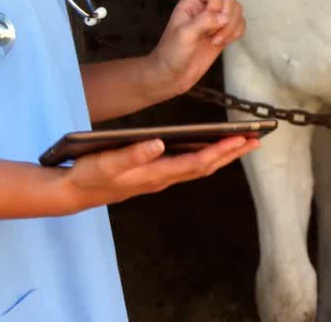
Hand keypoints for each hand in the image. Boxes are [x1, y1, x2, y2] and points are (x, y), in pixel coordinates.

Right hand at [63, 136, 260, 210]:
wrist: (73, 192)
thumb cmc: (88, 175)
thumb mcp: (105, 164)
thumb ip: (131, 154)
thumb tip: (158, 142)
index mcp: (156, 174)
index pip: (197, 162)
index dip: (221, 150)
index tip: (242, 138)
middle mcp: (162, 178)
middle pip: (206, 166)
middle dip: (231, 152)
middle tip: (257, 139)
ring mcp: (159, 177)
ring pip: (199, 166)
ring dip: (222, 154)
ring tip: (242, 141)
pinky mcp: (154, 174)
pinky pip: (188, 164)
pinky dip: (205, 154)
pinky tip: (210, 146)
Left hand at [149, 0, 245, 96]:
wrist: (172, 76)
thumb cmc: (172, 53)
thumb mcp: (184, 35)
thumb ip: (204, 21)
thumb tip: (225, 17)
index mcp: (193, 2)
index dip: (217, 1)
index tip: (209, 20)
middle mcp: (206, 7)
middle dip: (228, 15)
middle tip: (215, 32)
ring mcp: (216, 21)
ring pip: (238, 10)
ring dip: (232, 27)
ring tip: (217, 41)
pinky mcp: (223, 34)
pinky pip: (241, 24)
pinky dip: (236, 33)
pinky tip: (223, 42)